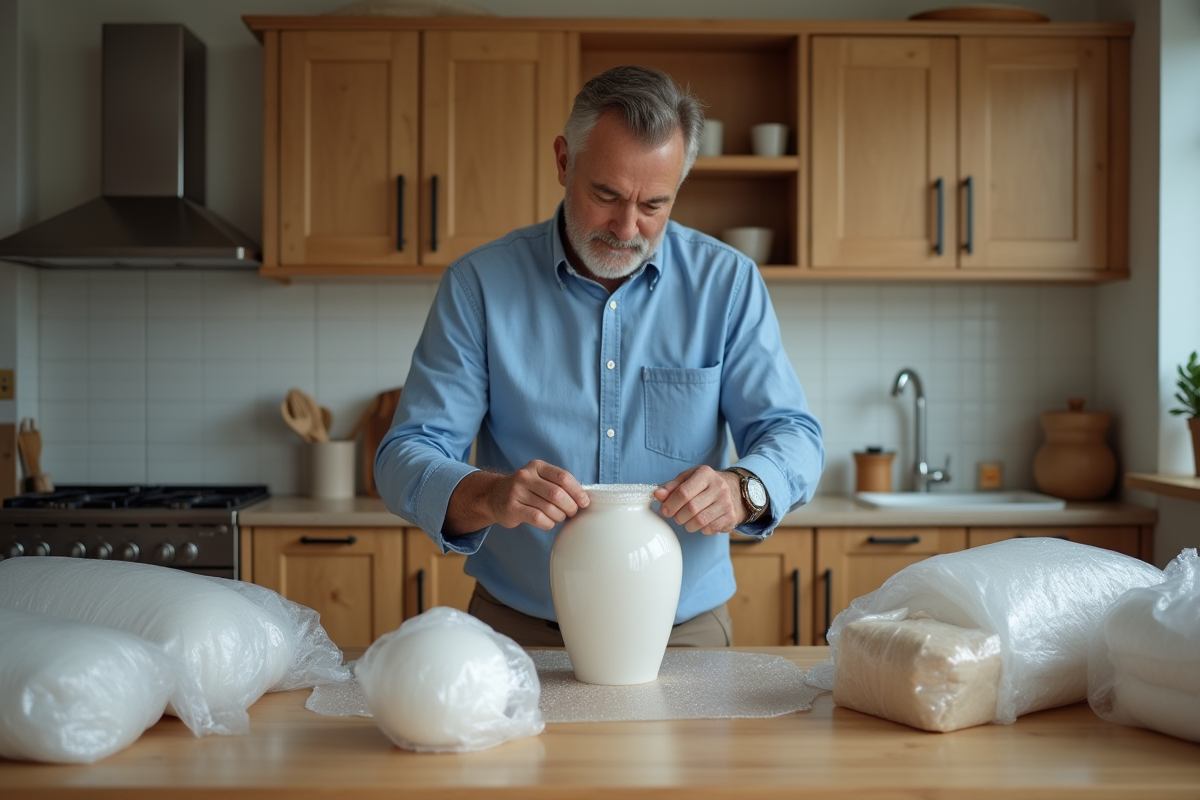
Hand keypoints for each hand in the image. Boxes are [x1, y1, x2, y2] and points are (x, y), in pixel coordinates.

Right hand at [446, 460, 589, 534]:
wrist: (494, 496)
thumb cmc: (526, 489)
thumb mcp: (539, 478)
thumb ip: (558, 484)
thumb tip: (584, 498)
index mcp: (537, 466)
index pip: (563, 477)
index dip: (578, 491)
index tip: (584, 502)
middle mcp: (525, 476)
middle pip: (558, 494)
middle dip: (570, 506)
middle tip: (572, 512)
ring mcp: (516, 492)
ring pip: (549, 508)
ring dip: (560, 516)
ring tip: (559, 517)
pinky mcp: (512, 508)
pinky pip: (538, 518)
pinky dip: (549, 523)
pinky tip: (549, 522)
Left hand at [654, 465, 743, 534]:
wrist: (734, 491)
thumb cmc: (705, 485)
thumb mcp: (688, 479)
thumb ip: (671, 487)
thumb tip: (657, 494)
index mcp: (706, 474)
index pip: (683, 492)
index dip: (670, 504)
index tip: (665, 509)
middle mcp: (719, 487)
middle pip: (691, 509)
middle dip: (678, 516)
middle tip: (675, 516)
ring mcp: (727, 503)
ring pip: (700, 521)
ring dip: (688, 524)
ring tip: (687, 520)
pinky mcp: (731, 517)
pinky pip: (709, 529)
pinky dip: (700, 529)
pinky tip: (700, 522)